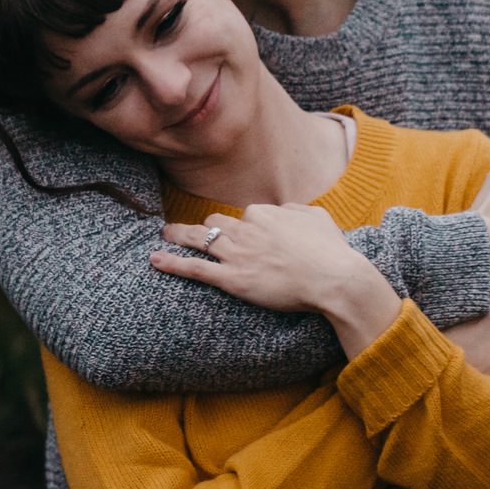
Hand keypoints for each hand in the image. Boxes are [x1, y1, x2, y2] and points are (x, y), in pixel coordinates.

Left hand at [150, 205, 400, 354]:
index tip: (249, 236)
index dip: (247, 226)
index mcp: (266, 214)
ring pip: (200, 239)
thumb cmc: (331, 251)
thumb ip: (297, 210)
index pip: (247, 214)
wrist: (334, 278)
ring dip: (179, 235)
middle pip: (217, 222)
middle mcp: (247, 229)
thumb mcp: (318, 218)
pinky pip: (195, 268)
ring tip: (165, 233)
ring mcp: (237, 254)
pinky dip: (173, 263)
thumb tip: (284, 210)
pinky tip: (155, 259)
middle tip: (196, 231)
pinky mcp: (232, 278)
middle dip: (208, 227)